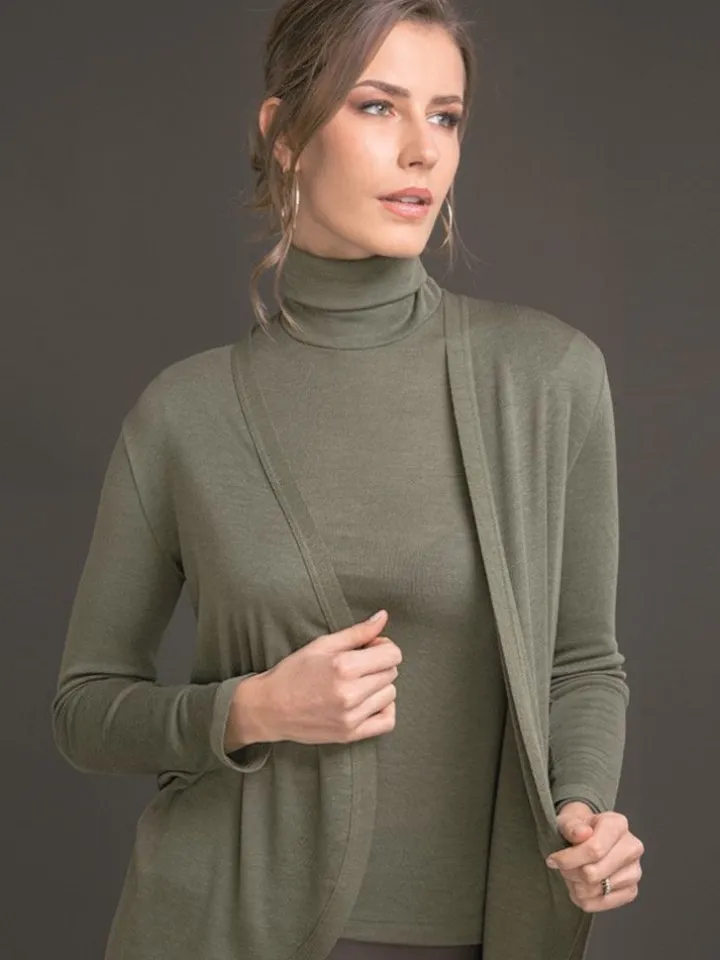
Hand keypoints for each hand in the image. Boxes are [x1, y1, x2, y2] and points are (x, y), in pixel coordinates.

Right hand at [260, 609, 401, 744]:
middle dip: (380, 665)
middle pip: (391, 673)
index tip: (370, 648)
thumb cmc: (294, 672)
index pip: (392, 655)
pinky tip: (370, 702)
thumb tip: (383, 617)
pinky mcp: (350, 734)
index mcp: (343, 666)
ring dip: (380, 686)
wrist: (270, 707)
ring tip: (359, 683)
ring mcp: (351, 716)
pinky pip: (387, 722)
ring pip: (390, 695)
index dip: (384, 647)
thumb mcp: (323, 644)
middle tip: (360, 665)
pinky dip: (384, 709)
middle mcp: (350, 693)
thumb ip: (358, 632)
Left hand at [546, 801, 644, 911]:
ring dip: (576, 885)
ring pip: (596, 890)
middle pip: (594, 873)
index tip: (553, 860)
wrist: (588, 836)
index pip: (594, 850)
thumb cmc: (577, 827)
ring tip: (572, 874)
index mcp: (618, 824)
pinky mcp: (631, 890)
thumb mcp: (568, 819)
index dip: (569, 859)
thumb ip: (571, 825)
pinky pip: (603, 904)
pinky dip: (585, 899)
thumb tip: (581, 833)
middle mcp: (632, 847)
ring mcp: (634, 871)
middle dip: (570, 873)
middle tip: (561, 867)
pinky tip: (580, 886)